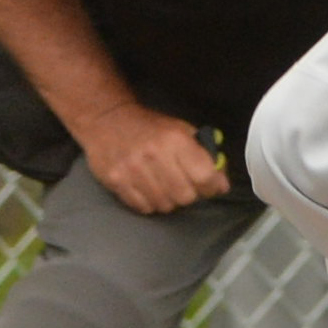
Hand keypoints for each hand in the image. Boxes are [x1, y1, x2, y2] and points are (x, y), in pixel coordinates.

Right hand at [77, 103, 229, 214]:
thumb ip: (203, 154)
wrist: (106, 119)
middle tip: (186, 186)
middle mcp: (154, 156)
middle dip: (191, 194)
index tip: (213, 186)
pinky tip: (148, 189)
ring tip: (165, 187)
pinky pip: (144, 208)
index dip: (213, 186)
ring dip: (170, 200)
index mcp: (175, 140)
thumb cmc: (150, 127)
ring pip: (165, 205)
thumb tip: (221, 182)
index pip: (204, 176)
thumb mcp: (181, 130)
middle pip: (186, 196)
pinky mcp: (116, 182)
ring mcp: (133, 170)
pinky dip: (150, 203)